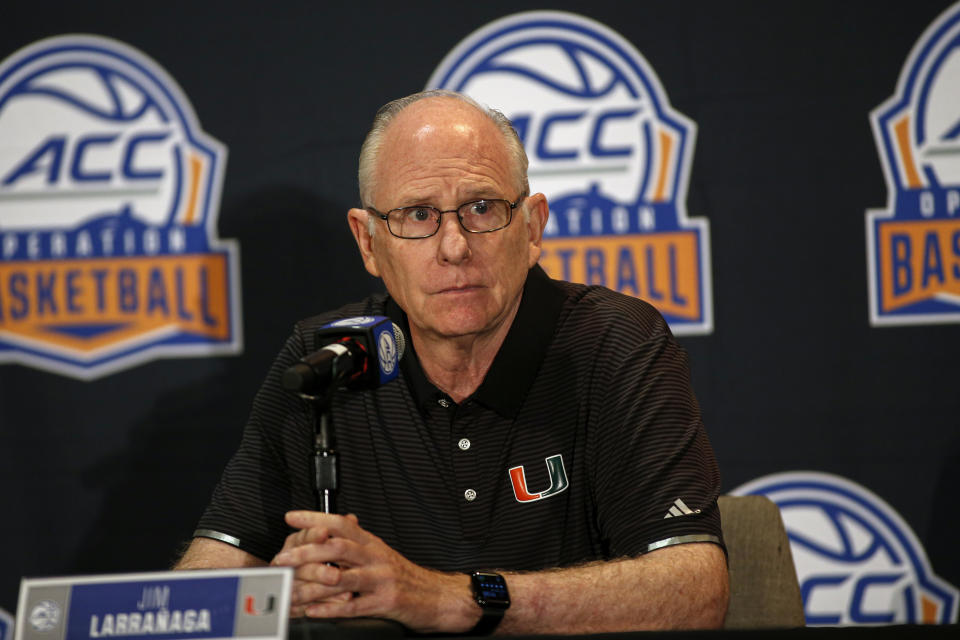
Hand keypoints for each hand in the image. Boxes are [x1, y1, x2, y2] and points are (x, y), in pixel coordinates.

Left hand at [270, 511, 476, 632]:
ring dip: (311, 584)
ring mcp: (381, 580)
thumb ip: (360, 539)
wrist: (438, 597)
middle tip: (283, 558)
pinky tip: (312, 610)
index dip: (315, 518)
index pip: (341, 523)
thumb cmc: (405, 576)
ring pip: (341, 578)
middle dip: (306, 551)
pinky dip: (329, 609)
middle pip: (337, 547)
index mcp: (373, 543)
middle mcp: (376, 557)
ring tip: (290, 589)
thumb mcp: (382, 552)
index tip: (291, 517)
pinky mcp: (385, 603)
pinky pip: (352, 607)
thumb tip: (341, 520)